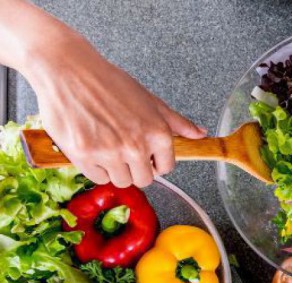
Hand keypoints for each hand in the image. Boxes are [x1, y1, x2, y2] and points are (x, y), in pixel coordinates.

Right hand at [25, 32, 205, 186]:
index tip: (147, 156)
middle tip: (124, 150)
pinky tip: (92, 147)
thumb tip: (200, 134)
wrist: (69, 70)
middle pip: (144, 180)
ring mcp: (110, 153)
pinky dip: (95, 168)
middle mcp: (136, 147)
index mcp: (158, 134)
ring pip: (121, 181)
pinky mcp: (84, 156)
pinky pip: (98, 178)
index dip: (156, 162)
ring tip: (107, 146)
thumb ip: (176, 122)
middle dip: (136, 168)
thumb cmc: (109, 83)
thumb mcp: (150, 101)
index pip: (166, 168)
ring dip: (115, 170)